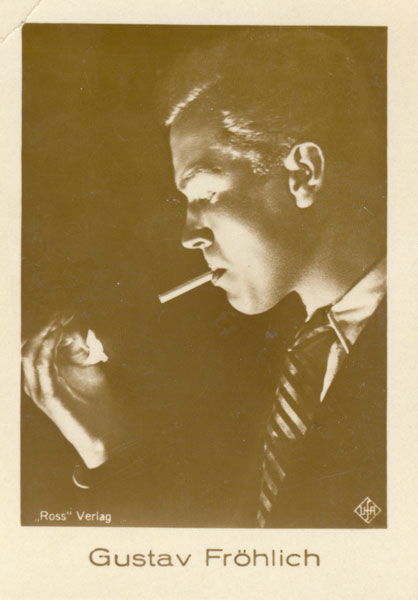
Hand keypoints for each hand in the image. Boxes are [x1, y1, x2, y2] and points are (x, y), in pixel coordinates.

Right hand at [22, 318, 123, 467]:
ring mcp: (40, 392)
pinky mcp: (49, 398)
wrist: (105, 435)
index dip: (45, 325)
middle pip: (27, 347)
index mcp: (43, 377)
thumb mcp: (88, 369)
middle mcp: (36, 384)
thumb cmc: (98, 404)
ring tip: (59, 321)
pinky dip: (48, 347)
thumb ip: (79, 349)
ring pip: (29, 355)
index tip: (63, 311)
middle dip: (43, 326)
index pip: (32, 345)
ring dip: (44, 334)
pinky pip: (42, 367)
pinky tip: (59, 335)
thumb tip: (74, 327)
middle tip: (61, 313)